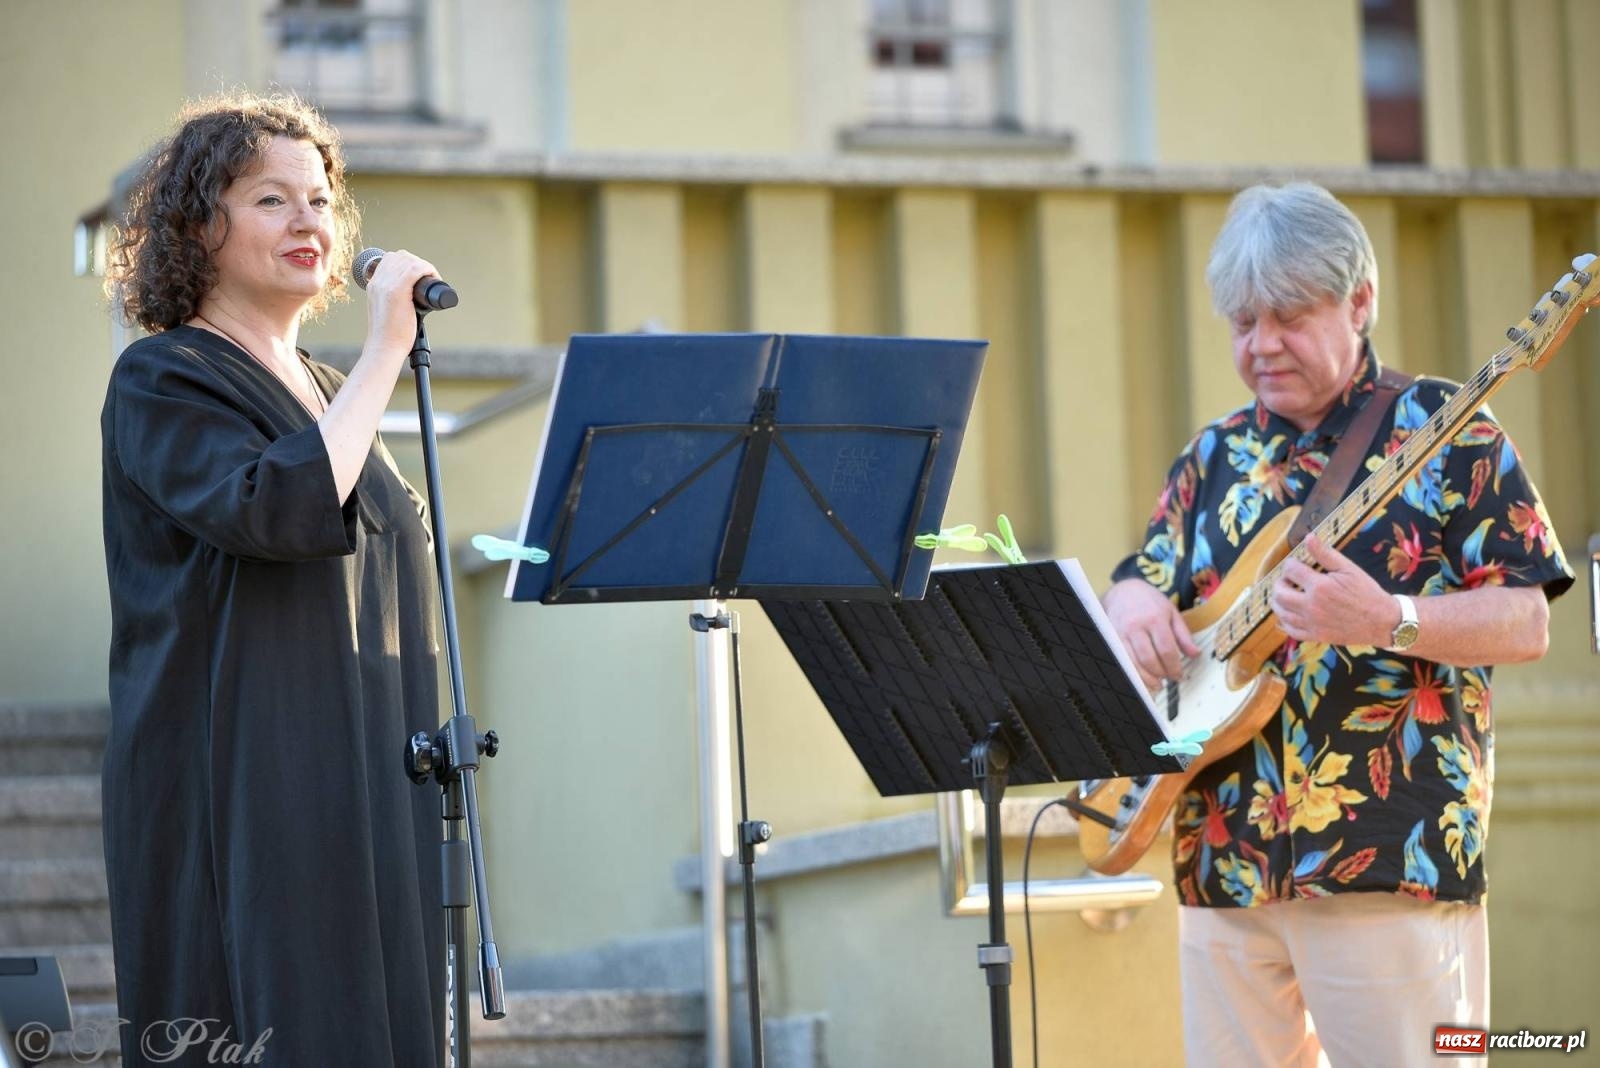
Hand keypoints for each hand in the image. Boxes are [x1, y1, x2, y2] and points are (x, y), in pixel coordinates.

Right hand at [362, 249, 440, 357]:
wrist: (384, 348)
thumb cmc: (389, 335)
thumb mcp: (386, 310)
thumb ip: (393, 299)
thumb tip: (413, 297)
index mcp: (373, 285)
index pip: (390, 259)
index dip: (407, 262)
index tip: (419, 274)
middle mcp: (377, 282)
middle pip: (400, 256)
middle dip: (417, 262)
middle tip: (428, 277)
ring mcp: (386, 286)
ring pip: (408, 261)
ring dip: (425, 266)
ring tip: (432, 278)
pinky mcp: (397, 292)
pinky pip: (415, 269)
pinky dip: (428, 269)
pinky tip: (434, 278)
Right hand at [1103, 578, 1199, 691]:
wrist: (1123, 590)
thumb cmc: (1150, 602)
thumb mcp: (1171, 612)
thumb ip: (1183, 635)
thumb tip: (1195, 654)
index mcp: (1155, 618)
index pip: (1166, 649)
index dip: (1174, 666)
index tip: (1179, 675)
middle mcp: (1137, 626)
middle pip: (1150, 659)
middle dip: (1162, 673)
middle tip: (1170, 678)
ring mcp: (1122, 633)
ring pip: (1134, 663)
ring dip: (1148, 678)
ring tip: (1158, 683)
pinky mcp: (1112, 638)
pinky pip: (1123, 661)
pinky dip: (1134, 673)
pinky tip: (1142, 678)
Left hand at [1270, 534, 1395, 646]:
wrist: (1382, 621)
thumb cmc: (1366, 592)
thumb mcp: (1348, 568)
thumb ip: (1325, 553)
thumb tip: (1308, 537)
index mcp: (1320, 586)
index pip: (1291, 569)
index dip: (1291, 563)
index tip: (1296, 564)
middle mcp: (1312, 606)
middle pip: (1279, 592)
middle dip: (1280, 582)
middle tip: (1289, 579)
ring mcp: (1312, 623)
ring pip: (1281, 612)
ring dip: (1279, 600)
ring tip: (1287, 594)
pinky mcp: (1315, 636)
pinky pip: (1290, 630)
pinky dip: (1285, 621)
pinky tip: (1290, 613)